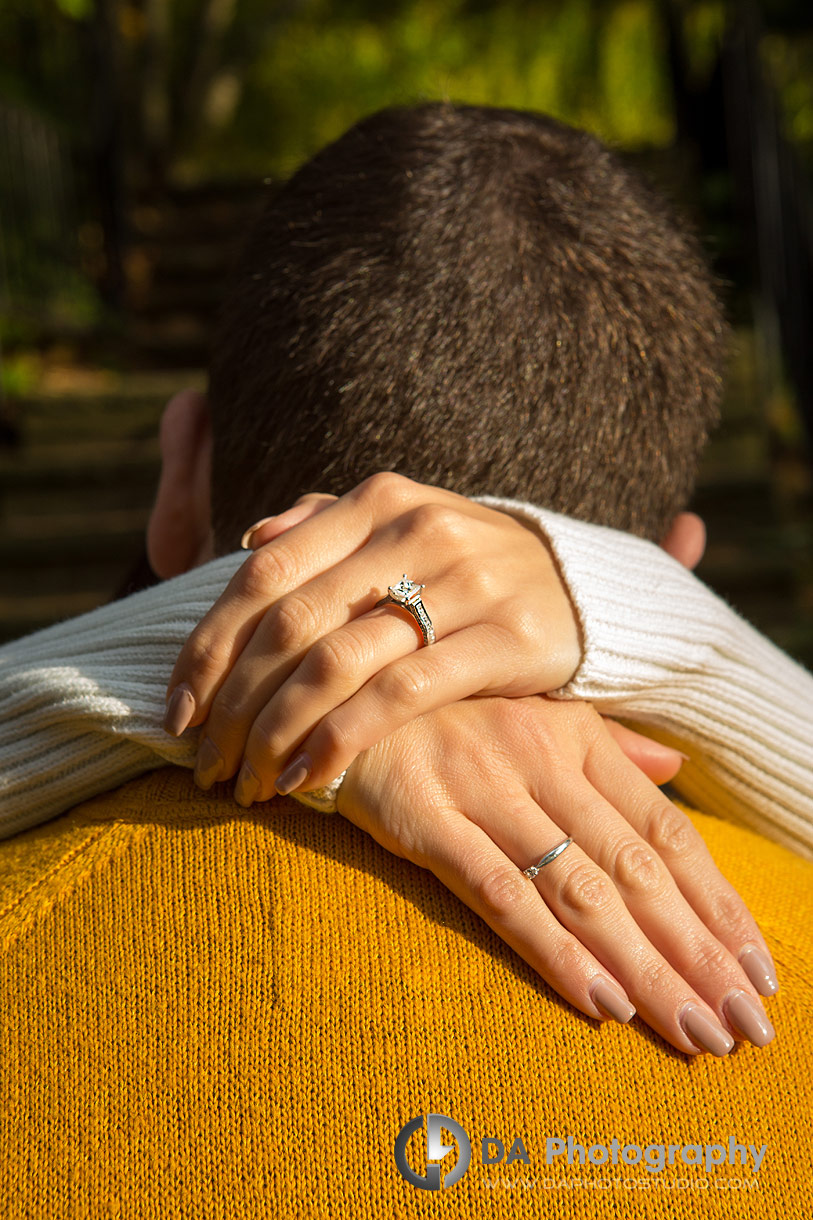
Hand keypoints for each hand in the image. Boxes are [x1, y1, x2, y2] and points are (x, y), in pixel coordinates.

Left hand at [164, 472, 581, 798]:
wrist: (585, 588)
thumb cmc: (468, 568)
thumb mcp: (402, 527)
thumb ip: (326, 526)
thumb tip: (251, 539)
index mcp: (379, 500)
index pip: (264, 573)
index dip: (208, 645)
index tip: (177, 710)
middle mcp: (417, 531)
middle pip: (290, 624)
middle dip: (233, 704)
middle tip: (205, 763)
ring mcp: (465, 583)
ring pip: (337, 664)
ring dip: (277, 732)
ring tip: (250, 782)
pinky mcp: (505, 640)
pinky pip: (401, 696)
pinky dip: (343, 740)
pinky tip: (311, 777)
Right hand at [338, 696, 776, 1056]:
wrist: (333, 695)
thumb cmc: (442, 716)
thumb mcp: (532, 713)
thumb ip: (608, 745)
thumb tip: (677, 768)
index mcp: (576, 734)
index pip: (667, 832)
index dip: (718, 904)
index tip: (758, 969)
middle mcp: (540, 757)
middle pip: (636, 872)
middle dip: (697, 955)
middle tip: (744, 1026)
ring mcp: (481, 786)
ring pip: (580, 892)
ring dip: (643, 969)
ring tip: (692, 1031)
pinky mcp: (423, 817)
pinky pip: (500, 895)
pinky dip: (554, 952)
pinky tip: (600, 1003)